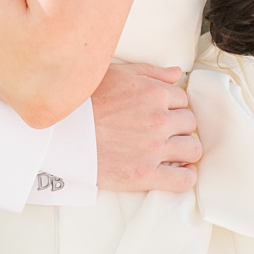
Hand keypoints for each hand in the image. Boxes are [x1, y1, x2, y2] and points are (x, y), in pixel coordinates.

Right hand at [91, 62, 201, 193]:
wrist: (60, 133)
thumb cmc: (83, 102)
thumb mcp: (116, 74)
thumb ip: (150, 72)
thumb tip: (176, 73)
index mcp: (153, 93)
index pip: (182, 98)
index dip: (172, 106)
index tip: (162, 112)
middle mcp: (158, 120)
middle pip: (189, 123)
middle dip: (179, 126)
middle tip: (163, 131)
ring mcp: (154, 148)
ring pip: (192, 149)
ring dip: (185, 149)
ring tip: (173, 151)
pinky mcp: (145, 174)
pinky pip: (182, 180)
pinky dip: (186, 177)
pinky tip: (179, 171)